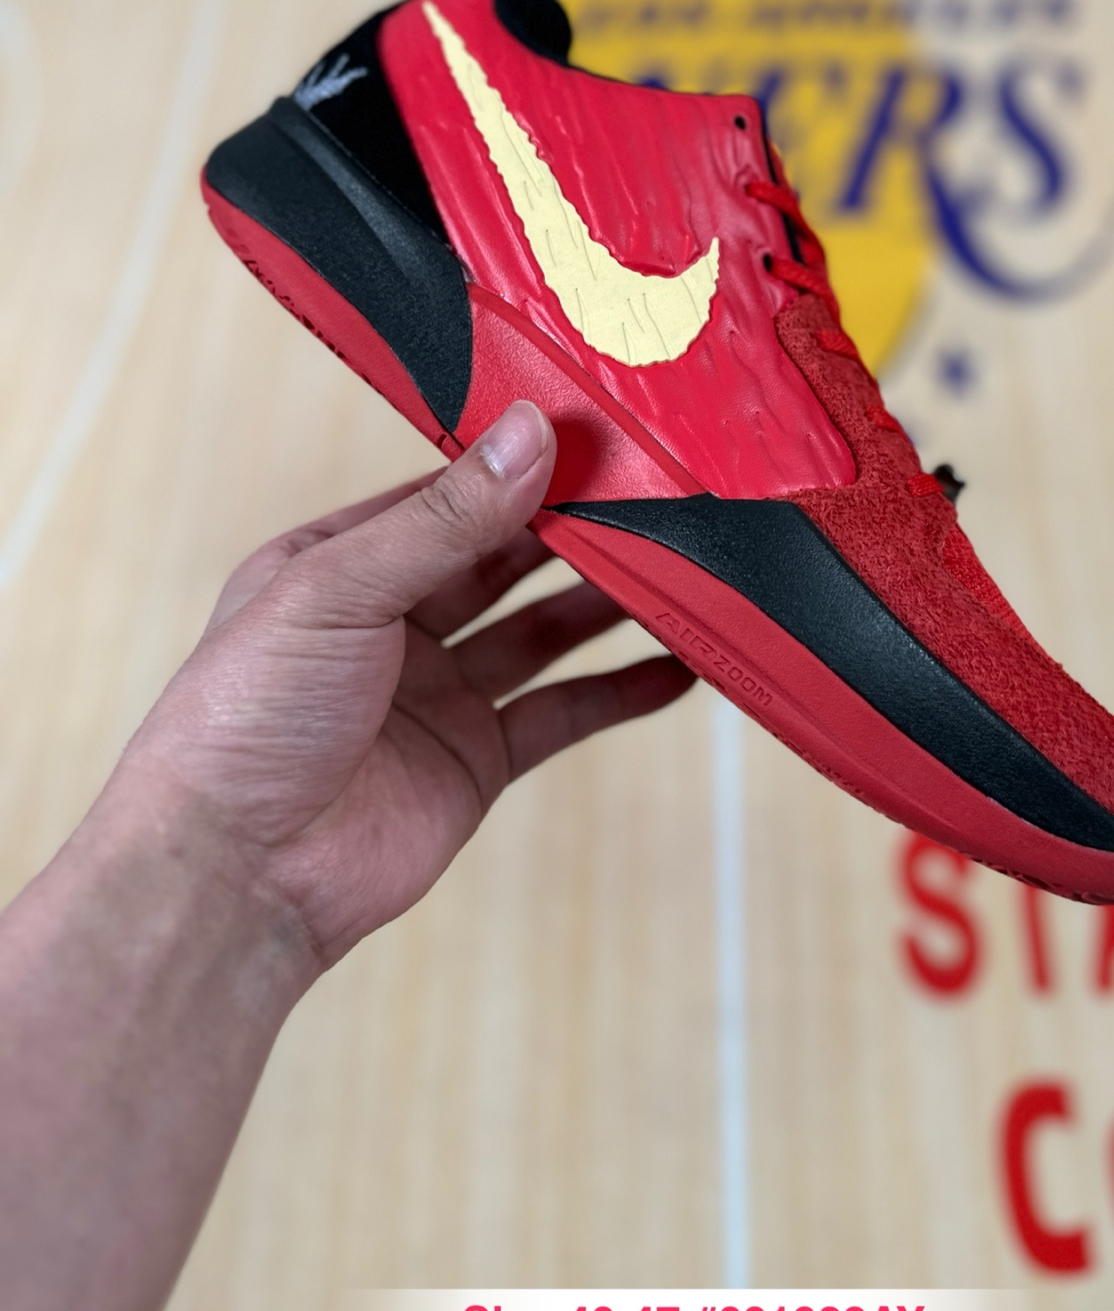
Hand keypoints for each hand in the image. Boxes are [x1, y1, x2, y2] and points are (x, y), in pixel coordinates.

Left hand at [120, 400, 693, 970]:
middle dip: (572, 527)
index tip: (596, 432)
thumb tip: (529, 433)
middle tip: (655, 492)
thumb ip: (445, 518)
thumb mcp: (340, 590)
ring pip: (540, 630)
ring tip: (680, 568)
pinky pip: (560, 714)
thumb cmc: (247, 719)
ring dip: (604, 602)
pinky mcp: (474, 761)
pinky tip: (675, 669)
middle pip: (502, 557)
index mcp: (339, 563)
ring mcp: (436, 694)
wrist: (236, 878)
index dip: (516, 465)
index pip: (445, 494)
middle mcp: (391, 622)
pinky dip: (618, 692)